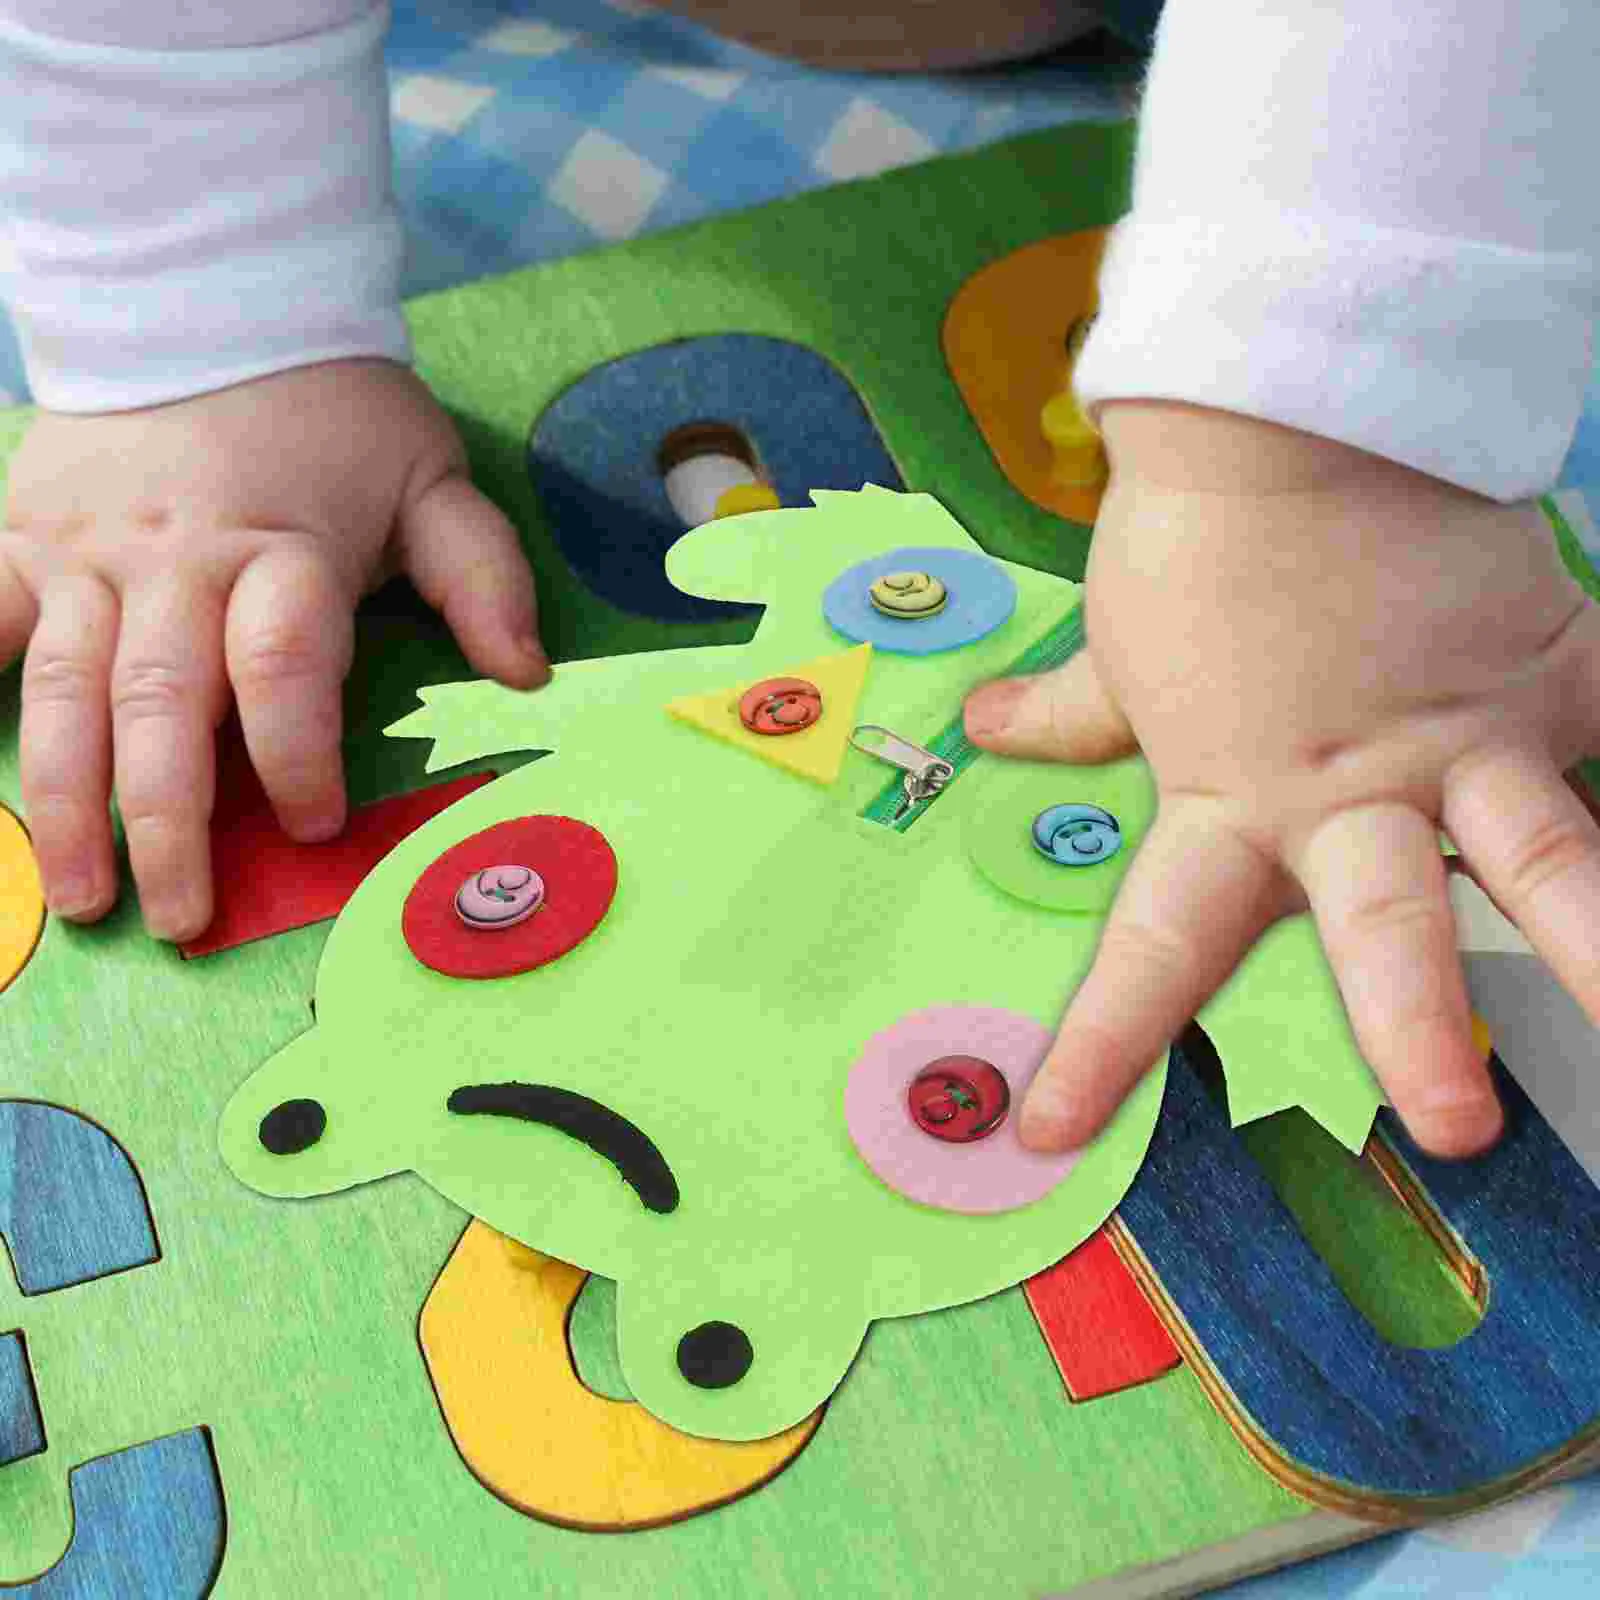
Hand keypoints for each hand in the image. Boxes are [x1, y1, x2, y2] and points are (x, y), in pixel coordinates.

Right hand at [0, 358, 547, 941]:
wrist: (210, 301)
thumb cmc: (336, 413)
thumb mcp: (432, 480)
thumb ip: (482, 576)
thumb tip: (528, 676)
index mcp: (284, 551)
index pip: (284, 668)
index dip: (297, 754)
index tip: (315, 825)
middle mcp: (177, 561)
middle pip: (164, 702)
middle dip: (168, 822)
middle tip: (182, 919)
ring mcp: (87, 553)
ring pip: (63, 689)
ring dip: (66, 803)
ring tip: (79, 900)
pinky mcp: (21, 537)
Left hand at [965, 401, 1598, 1158]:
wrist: (1278, 414)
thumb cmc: (1188, 544)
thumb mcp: (1116, 650)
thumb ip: (1068, 715)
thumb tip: (984, 730)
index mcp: (1231, 803)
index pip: (1154, 948)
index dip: (1101, 1045)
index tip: (1051, 1130)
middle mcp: (1350, 793)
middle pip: (1382, 926)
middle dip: (1418, 1025)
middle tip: (1452, 1126)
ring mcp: (1463, 734)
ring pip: (1549, 851)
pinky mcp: (1551, 658)